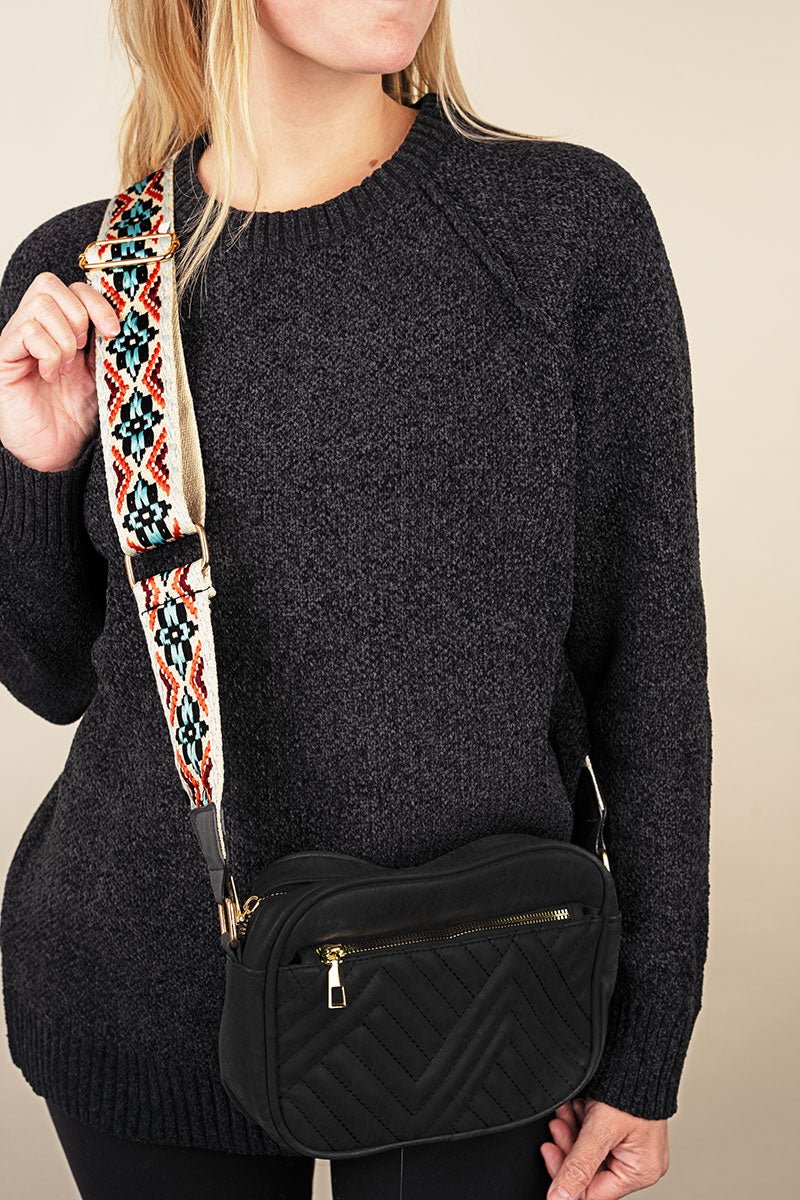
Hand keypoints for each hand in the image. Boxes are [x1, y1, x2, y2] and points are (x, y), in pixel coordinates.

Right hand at [0, 271, 119, 471]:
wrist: (55, 456)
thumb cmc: (77, 420)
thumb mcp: (103, 377)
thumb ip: (110, 347)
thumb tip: (129, 321)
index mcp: (66, 330)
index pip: (75, 287)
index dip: (98, 301)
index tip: (114, 331)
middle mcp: (40, 329)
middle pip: (51, 283)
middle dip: (79, 313)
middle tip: (83, 349)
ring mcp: (20, 341)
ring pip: (42, 303)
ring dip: (64, 336)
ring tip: (65, 366)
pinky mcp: (5, 356)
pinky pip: (28, 330)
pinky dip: (48, 352)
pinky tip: (50, 375)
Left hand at [540, 1097, 668, 1197]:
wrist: (638, 1055)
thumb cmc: (631, 1089)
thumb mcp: (599, 1131)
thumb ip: (578, 1167)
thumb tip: (559, 1199)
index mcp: (640, 1171)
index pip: (593, 1192)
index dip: (566, 1176)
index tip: (548, 1153)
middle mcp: (638, 1162)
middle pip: (590, 1172)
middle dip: (568, 1148)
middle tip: (556, 1128)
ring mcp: (630, 1146)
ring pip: (589, 1153)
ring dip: (572, 1133)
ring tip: (565, 1114)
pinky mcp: (622, 1130)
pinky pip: (595, 1137)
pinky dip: (581, 1124)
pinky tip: (575, 1110)